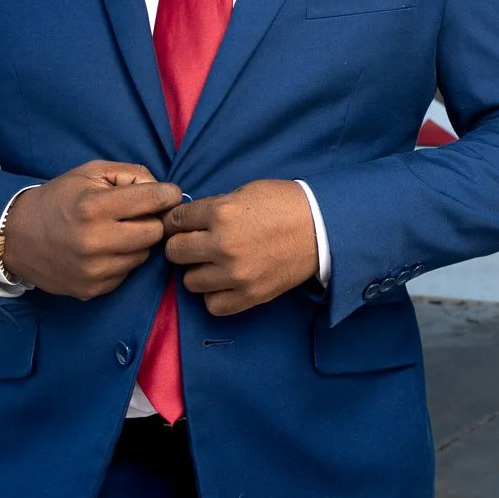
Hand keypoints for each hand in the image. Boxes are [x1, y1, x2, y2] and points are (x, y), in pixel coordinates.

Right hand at [0, 161, 183, 299]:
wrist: (16, 236)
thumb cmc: (59, 199)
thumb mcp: (91, 173)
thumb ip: (132, 175)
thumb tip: (166, 192)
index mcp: (94, 207)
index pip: (154, 200)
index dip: (167, 194)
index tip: (166, 194)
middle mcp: (94, 241)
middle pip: (155, 232)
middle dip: (152, 220)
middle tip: (136, 214)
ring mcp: (93, 270)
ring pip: (144, 255)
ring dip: (137, 242)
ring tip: (115, 232)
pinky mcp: (91, 289)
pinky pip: (127, 273)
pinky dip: (122, 260)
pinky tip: (103, 250)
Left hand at [163, 180, 320, 315]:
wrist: (323, 227)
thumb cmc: (285, 204)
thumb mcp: (246, 192)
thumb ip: (216, 206)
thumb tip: (190, 220)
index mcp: (221, 213)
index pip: (176, 221)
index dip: (177, 221)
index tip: (184, 225)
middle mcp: (223, 245)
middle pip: (175, 252)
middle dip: (182, 245)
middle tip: (197, 243)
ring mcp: (235, 273)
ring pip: (190, 281)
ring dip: (198, 271)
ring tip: (213, 264)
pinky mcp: (249, 295)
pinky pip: (213, 305)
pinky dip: (215, 294)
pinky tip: (224, 282)